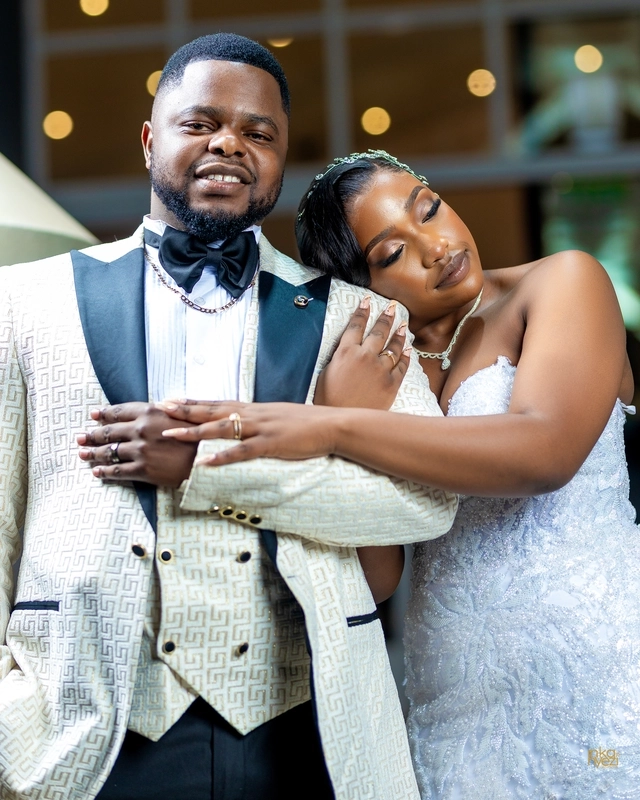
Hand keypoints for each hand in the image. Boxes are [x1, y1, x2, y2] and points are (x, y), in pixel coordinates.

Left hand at [77, 402, 198, 486]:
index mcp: (149, 413)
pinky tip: (96, 472)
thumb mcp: (182, 415)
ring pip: (109, 451)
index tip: (93, 415)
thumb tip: (158, 404)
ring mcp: (140, 451)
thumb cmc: (197, 435)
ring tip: (82, 454)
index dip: (104, 414)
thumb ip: (165, 409)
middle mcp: (140, 430)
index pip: (119, 412)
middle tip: (80, 438)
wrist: (206, 460)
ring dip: (92, 453)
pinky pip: (117, 470)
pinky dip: (104, 471)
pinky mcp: (142, 469)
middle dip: (91, 435)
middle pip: (108, 432)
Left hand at [159, 400, 339, 465]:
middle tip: (159, 408)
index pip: (215, 403)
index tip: (169, 400)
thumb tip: (241, 425)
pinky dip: (221, 456)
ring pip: (220, 428)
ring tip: (170, 434)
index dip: (191, 402)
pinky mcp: (270, 444)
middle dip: (183, 410)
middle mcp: (251, 415)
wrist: (331, 425)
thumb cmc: (305, 424)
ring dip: (193, 431)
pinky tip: (204, 461)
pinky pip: (241, 451)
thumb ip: (257, 421)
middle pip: (211, 410)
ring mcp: (260, 429)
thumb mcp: (276, 418)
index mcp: (252, 409)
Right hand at [314, 298, 409, 408]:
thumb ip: (340, 358)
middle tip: (393, 308)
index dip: (362, 311)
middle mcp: (365, 356)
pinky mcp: (392, 384)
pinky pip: (402, 366)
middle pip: (378, 332)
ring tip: (403, 326)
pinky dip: (406, 357)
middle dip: (386, 317)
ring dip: (399, 335)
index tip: (367, 301)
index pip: (356, 325)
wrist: (342, 419)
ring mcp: (380, 369)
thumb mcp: (327, 372)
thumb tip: (348, 350)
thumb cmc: (328, 399)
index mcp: (346, 352)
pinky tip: (408, 350)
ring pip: (394, 347)